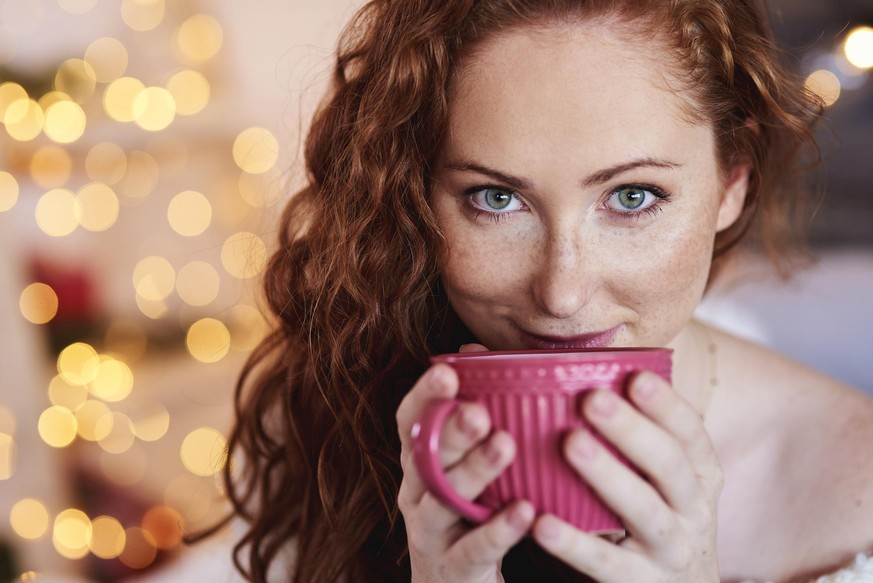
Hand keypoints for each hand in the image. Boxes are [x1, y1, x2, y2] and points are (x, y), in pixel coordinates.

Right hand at [396, 344, 535, 581]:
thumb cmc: (470, 509)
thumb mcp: (468, 462)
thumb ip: (475, 409)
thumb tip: (477, 350)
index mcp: (420, 459)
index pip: (410, 420)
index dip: (423, 396)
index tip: (446, 373)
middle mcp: (416, 491)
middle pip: (424, 457)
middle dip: (450, 431)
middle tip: (479, 411)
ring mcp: (430, 533)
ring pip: (442, 500)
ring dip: (473, 470)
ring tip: (505, 445)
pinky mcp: (452, 569)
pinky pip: (473, 549)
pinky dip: (498, 530)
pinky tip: (525, 510)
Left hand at [531, 372, 722, 581]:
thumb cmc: (654, 521)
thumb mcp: (663, 483)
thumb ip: (632, 438)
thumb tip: (567, 370)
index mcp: (700, 477)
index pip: (691, 435)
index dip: (667, 405)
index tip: (636, 376)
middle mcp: (694, 511)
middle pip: (669, 466)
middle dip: (633, 430)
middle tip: (593, 398)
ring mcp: (671, 551)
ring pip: (645, 511)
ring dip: (609, 475)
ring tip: (571, 443)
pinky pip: (607, 565)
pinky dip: (575, 545)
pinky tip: (542, 524)